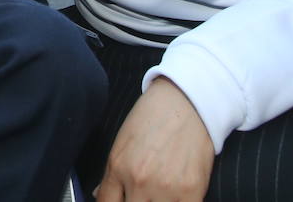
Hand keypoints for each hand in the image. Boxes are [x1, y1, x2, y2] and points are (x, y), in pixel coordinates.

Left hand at [95, 77, 213, 201]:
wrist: (186, 101)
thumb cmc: (153, 118)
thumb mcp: (121, 143)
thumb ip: (110, 176)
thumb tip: (101, 196)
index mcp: (119, 168)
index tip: (117, 201)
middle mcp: (140, 181)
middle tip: (139, 195)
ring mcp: (167, 189)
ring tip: (155, 195)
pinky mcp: (192, 192)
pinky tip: (173, 198)